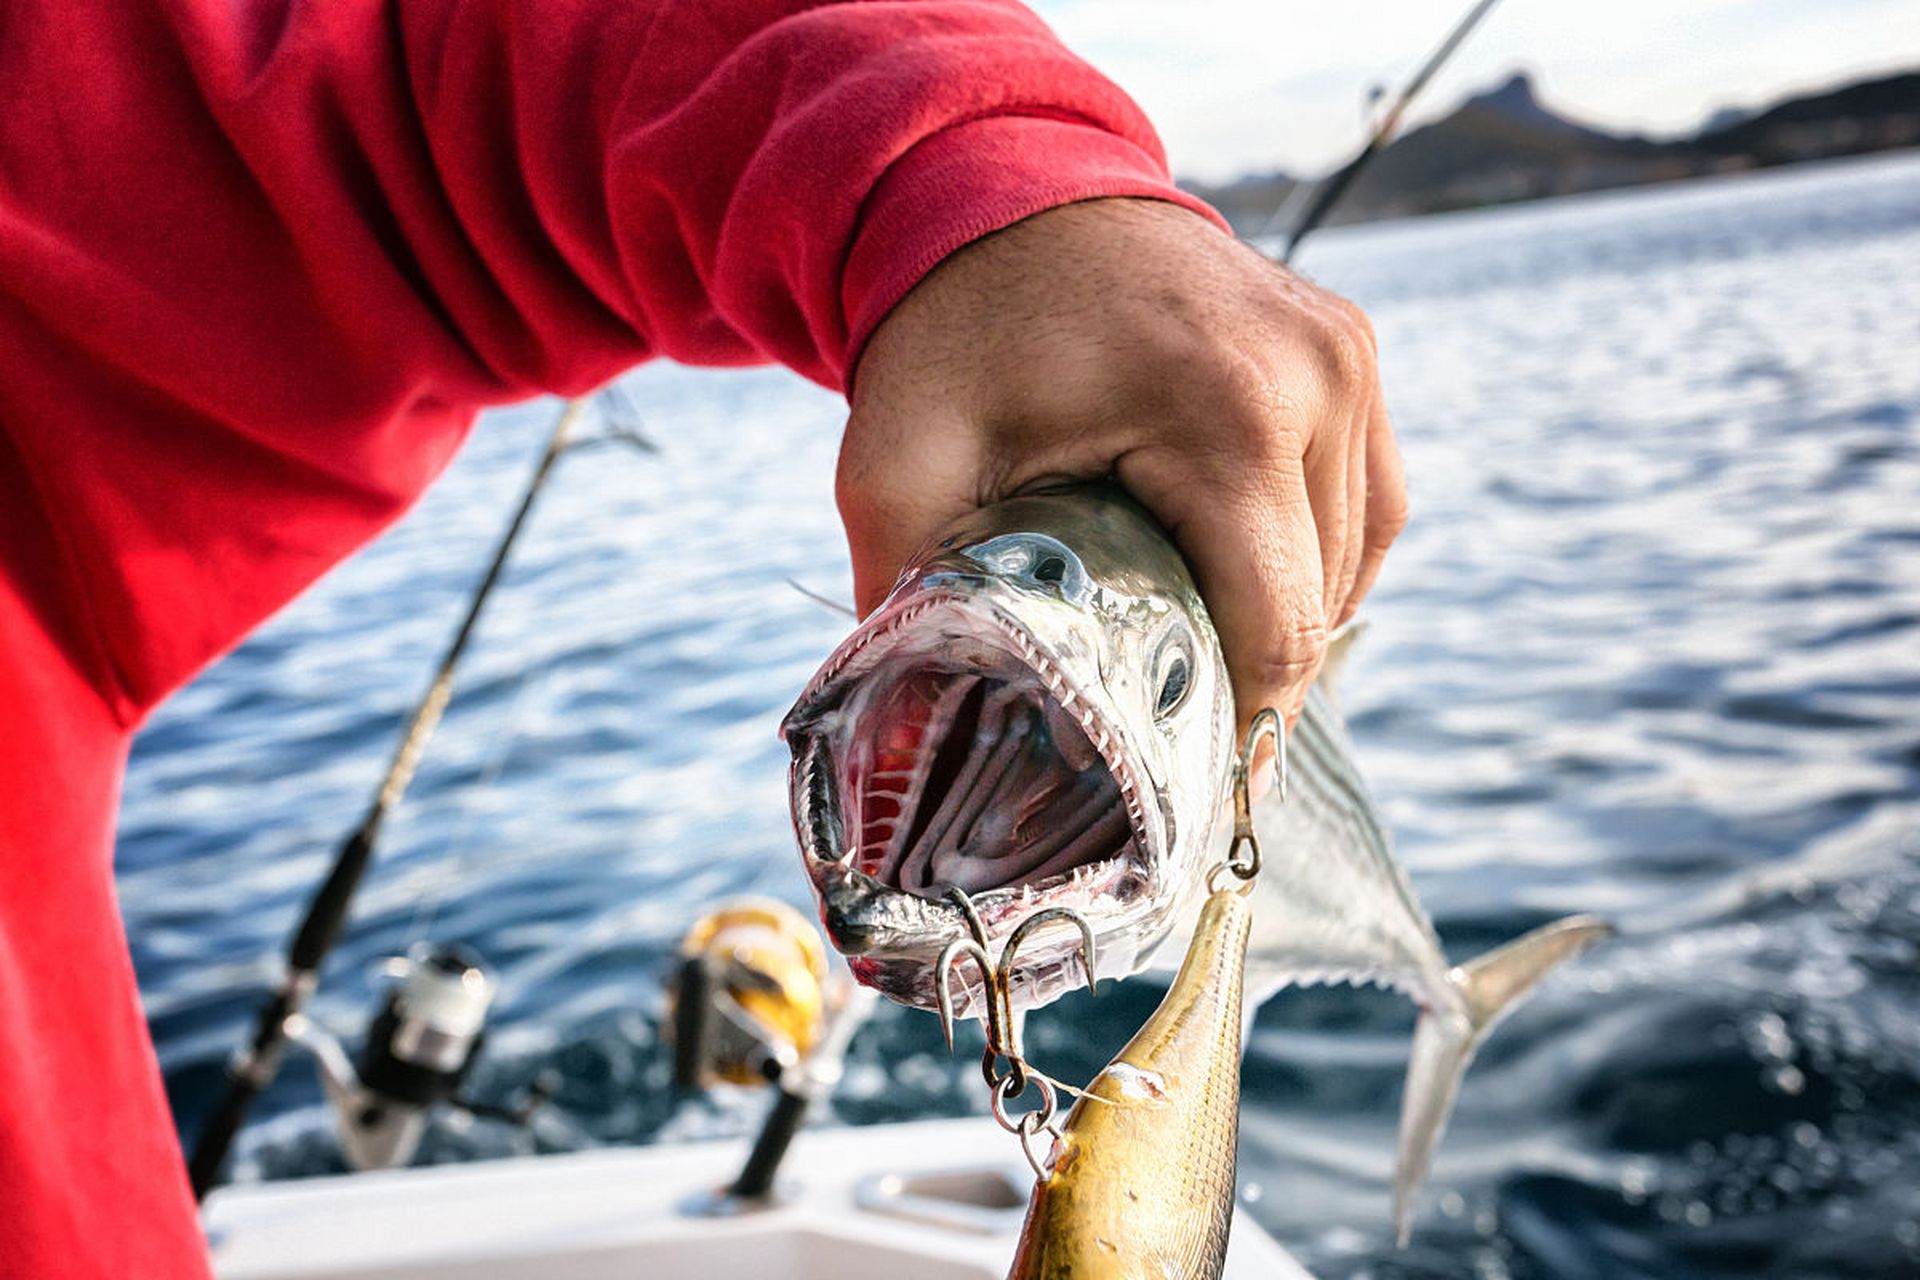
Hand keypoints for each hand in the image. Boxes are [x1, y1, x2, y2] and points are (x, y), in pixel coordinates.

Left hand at [838, 197, 1405, 729]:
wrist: (1003, 187)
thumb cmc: (954, 326)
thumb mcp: (898, 458)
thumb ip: (902, 591)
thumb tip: (900, 736)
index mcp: (1229, 413)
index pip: (1278, 629)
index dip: (1237, 732)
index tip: (1189, 796)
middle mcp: (1319, 380)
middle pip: (1321, 605)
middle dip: (1251, 684)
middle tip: (1175, 738)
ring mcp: (1349, 356)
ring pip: (1356, 560)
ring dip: (1289, 622)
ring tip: (1204, 663)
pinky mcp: (1351, 346)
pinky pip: (1367, 498)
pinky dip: (1319, 558)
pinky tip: (1250, 582)